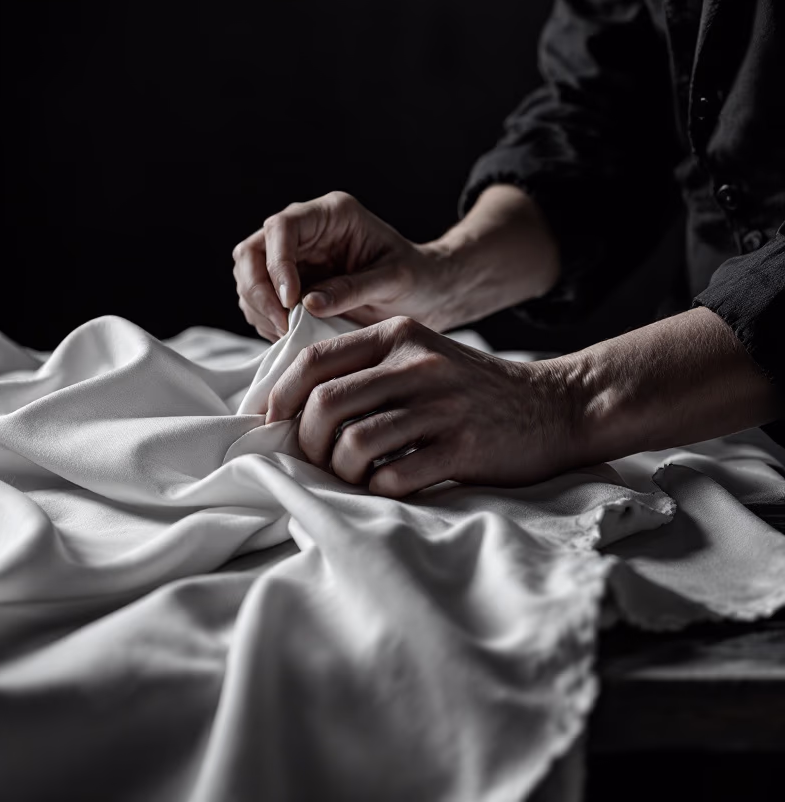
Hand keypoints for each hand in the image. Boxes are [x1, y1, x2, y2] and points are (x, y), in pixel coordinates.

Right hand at [232, 191, 462, 341]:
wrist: (423, 294)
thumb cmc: (416, 278)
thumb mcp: (393, 280)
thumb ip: (353, 289)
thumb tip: (307, 304)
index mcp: (331, 215)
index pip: (282, 227)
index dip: (277, 263)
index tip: (290, 300)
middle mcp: (304, 232)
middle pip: (251, 251)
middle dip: (258, 290)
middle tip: (281, 324)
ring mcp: (291, 258)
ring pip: (247, 277)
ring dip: (259, 309)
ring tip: (288, 333)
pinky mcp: (286, 284)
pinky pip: (256, 301)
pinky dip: (264, 320)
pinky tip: (289, 334)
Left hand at [265, 316, 575, 497]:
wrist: (554, 407)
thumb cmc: (469, 390)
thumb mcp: (418, 356)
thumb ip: (364, 368)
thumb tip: (291, 403)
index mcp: (396, 336)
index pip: (314, 360)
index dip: (280, 396)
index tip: (271, 422)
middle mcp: (416, 364)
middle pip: (326, 404)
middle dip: (307, 441)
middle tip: (316, 459)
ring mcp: (441, 406)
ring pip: (355, 444)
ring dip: (341, 470)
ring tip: (353, 475)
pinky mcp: (462, 447)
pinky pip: (394, 476)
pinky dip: (378, 488)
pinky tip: (387, 484)